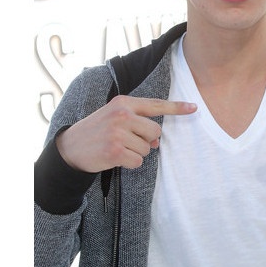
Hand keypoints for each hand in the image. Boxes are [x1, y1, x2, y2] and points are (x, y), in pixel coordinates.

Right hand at [56, 95, 196, 171]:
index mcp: (123, 103)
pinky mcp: (116, 151)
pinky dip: (130, 163)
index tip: (194, 107)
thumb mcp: (114, 117)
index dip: (177, 107)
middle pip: (155, 131)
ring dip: (136, 152)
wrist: (70, 148)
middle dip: (146, 140)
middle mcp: (122, 115)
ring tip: (117, 147)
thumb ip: (137, 122)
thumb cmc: (97, 131)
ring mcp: (118, 133)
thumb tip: (157, 140)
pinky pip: (139, 161)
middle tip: (127, 140)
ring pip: (147, 148)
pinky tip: (115, 158)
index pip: (155, 105)